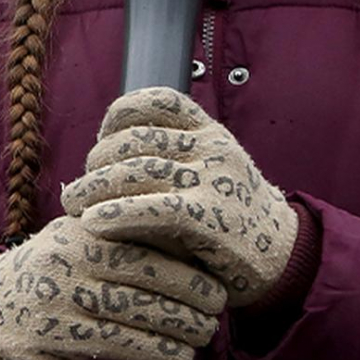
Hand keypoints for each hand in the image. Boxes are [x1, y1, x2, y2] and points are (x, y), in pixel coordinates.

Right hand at [0, 215, 224, 359]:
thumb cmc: (50, 275)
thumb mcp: (76, 242)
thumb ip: (122, 236)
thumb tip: (192, 240)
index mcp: (82, 226)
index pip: (144, 231)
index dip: (186, 253)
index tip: (216, 270)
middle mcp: (70, 255)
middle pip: (146, 269)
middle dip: (192, 290)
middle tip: (219, 305)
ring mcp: (60, 294)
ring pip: (136, 308)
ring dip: (181, 325)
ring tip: (204, 334)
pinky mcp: (56, 333)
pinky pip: (118, 342)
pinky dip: (156, 351)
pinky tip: (177, 357)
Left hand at [61, 87, 298, 306]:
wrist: (286, 258)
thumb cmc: (232, 218)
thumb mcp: (209, 173)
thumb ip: (170, 159)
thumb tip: (103, 159)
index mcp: (212, 132)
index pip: (158, 101)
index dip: (119, 114)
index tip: (101, 139)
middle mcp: (213, 148)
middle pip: (136, 140)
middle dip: (99, 161)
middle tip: (80, 186)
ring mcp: (214, 181)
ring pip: (137, 172)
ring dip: (95, 188)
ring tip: (74, 204)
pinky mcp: (211, 219)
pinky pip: (152, 208)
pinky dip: (116, 213)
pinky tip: (93, 222)